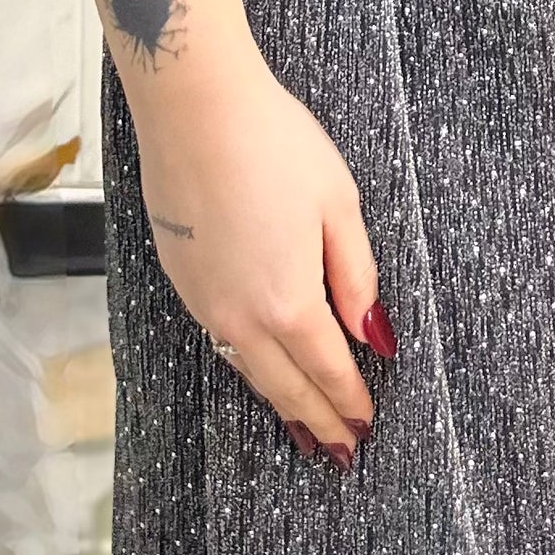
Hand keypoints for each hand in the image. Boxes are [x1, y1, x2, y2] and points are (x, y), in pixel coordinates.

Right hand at [131, 50, 394, 467]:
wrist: (193, 106)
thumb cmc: (272, 142)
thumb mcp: (338, 203)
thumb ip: (356, 276)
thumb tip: (373, 332)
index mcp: (289, 301)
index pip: (328, 370)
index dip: (350, 400)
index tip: (365, 425)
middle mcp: (241, 315)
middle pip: (286, 385)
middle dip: (317, 418)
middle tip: (339, 448)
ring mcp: (205, 300)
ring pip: (249, 368)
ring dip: (279, 400)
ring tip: (301, 423)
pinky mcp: (182, 277)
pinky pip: (221, 339)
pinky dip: (247, 363)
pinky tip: (256, 363)